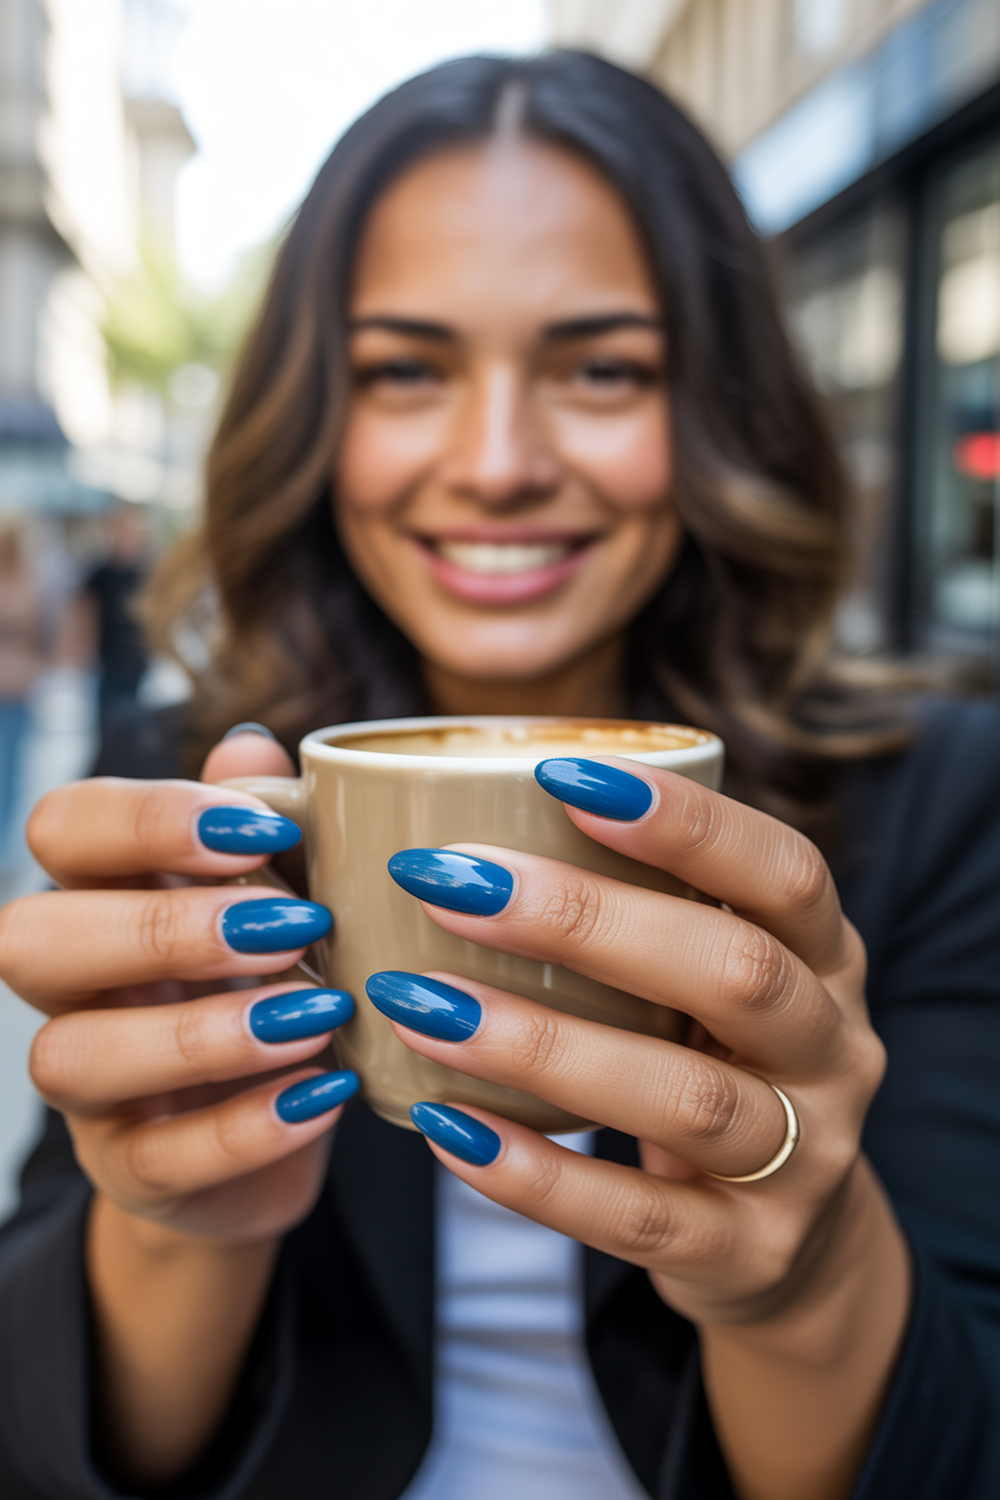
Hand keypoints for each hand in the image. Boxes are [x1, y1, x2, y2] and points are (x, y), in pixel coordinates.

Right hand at [0, 731, 355, 1243]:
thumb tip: (250, 747)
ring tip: (320, 1011)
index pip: (62, 826)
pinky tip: (327, 1091)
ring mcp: (90, 1087)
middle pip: (34, 938)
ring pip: (74, 1056)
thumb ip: (266, 825)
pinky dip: (246, 1127)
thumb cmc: (281, 970)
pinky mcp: (130, 1170)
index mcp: (107, 889)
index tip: (263, 831)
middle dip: (163, 929)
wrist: (287, 1114)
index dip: (146, 820)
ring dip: (203, 1032)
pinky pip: (155, 1159)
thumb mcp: (288, 890)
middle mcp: (73, 984)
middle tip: (295, 927)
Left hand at [368, 757, 909, 1499]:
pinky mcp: (749, 1254)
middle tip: (448, 883)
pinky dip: (535, 1175)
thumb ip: (636, 909)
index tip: (560, 777)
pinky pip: (639, 1220)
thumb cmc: (711, 1062)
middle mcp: (833, 1051)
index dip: (687, 823)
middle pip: (735, 974)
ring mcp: (803, 1162)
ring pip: (687, 1100)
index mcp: (825, 958)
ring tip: (418, 1004)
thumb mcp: (707, 980)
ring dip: (541, 1046)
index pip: (786, 874)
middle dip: (587, 920)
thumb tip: (456, 829)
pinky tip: (445, 1125)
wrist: (789, 1241)